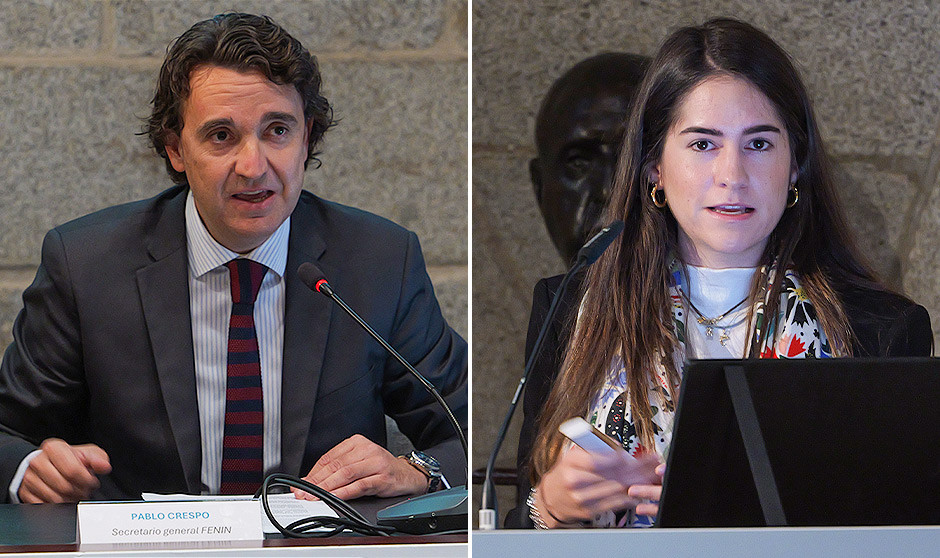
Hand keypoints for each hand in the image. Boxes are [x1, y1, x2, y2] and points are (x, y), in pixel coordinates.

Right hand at [18, 438, 110, 503]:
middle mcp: (38, 461)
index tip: (92, 481)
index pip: (72, 470)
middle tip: (85, 489)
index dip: (87, 480)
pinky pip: (44, 505)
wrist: (47, 463)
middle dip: (80, 491)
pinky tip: (64, 498)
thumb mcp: (86, 453)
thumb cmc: (69, 458)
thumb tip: (104, 466)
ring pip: (55, 498)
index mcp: (54, 448)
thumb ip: (98, 459)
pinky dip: (58, 506)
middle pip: (64, 486)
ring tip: (76, 493)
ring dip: (70, 500)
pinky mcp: (25, 492)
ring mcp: (29, 478)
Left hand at [293, 434, 426, 500]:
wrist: (407, 474)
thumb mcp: (359, 462)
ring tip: (315, 497)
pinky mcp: (383, 477)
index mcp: (357, 442)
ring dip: (327, 488)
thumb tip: (311, 480)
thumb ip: (338, 468)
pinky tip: (334, 498)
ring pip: (346, 475)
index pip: (329, 457)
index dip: (312, 472)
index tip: (300, 484)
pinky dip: (344, 493)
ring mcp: (376, 463)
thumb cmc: (380, 468)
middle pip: (336, 466)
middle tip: (303, 493)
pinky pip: (360, 486)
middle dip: (316, 481)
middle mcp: (366, 450)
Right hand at [536, 444, 659, 526]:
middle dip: (635, 469)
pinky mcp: (589, 511)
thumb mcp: (574, 455)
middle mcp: (574, 481)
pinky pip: (614, 503)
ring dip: (636, 482)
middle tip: (650, 463)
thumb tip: (619, 449)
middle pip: (611, 474)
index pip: (597, 460)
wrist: (551, 497)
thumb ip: (595, 450)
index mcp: (570, 462)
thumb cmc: (566, 472)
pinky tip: (638, 491)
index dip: (616, 458)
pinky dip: (628, 497)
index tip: (628, 456)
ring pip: (615, 489)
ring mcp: (582, 498)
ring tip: (650, 476)